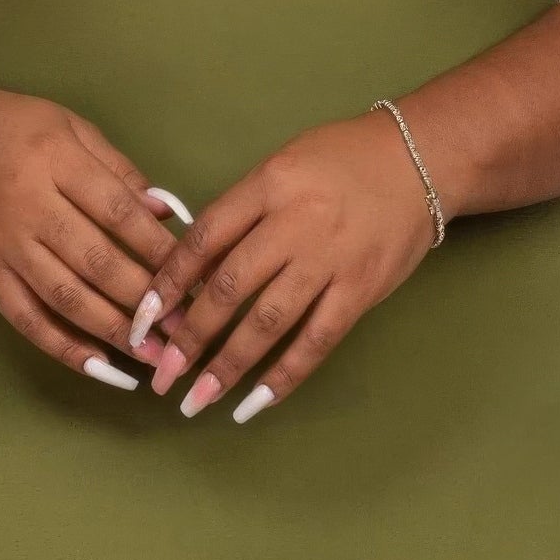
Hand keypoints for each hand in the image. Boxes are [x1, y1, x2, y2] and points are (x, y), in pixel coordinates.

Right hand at [0, 77, 191, 389]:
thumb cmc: (12, 128)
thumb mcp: (69, 127)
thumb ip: (119, 170)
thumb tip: (168, 214)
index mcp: (56, 161)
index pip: (119, 213)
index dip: (160, 250)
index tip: (197, 278)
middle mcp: (28, 205)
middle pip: (96, 261)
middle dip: (145, 300)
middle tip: (185, 328)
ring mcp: (4, 244)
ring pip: (64, 297)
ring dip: (113, 332)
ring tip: (154, 356)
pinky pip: (26, 319)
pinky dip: (64, 348)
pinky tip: (101, 368)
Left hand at [126, 109, 438, 420]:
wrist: (419, 157)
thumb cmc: (340, 160)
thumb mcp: (280, 168)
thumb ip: (240, 214)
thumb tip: (193, 273)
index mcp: (268, 186)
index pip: (204, 239)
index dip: (168, 282)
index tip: (140, 319)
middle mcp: (296, 223)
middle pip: (230, 287)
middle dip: (190, 336)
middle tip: (161, 374)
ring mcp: (331, 259)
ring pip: (269, 321)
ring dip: (229, 365)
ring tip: (198, 399)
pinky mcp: (362, 288)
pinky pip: (318, 340)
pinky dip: (285, 375)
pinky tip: (257, 402)